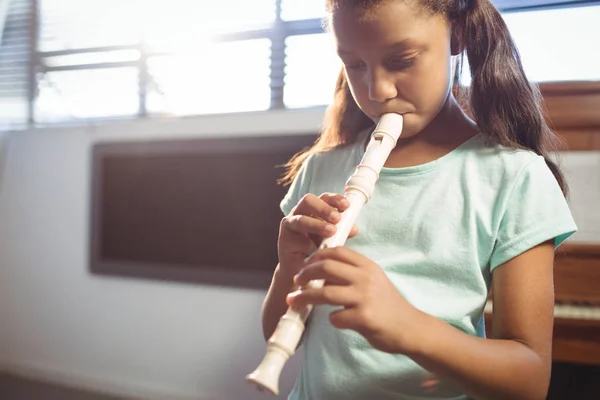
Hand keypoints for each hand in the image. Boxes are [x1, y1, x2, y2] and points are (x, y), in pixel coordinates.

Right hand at [278, 193, 357, 276]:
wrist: (301, 272)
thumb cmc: (317, 251)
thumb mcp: (332, 240)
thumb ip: (342, 232)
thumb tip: (354, 228)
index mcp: (314, 210)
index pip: (324, 198)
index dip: (335, 199)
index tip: (346, 206)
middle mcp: (301, 212)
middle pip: (309, 200)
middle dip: (324, 208)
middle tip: (337, 218)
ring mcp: (291, 223)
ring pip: (301, 218)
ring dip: (317, 224)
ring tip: (331, 231)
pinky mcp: (284, 237)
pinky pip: (295, 238)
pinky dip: (307, 242)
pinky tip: (314, 249)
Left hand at [287, 246, 423, 354]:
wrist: (410, 328)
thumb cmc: (388, 305)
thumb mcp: (374, 280)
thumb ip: (352, 274)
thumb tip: (321, 271)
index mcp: (367, 266)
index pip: (337, 252)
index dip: (316, 256)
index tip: (305, 264)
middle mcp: (366, 278)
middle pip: (326, 268)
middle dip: (305, 274)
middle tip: (296, 281)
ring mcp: (365, 298)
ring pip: (324, 293)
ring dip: (305, 297)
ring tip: (294, 301)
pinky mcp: (364, 318)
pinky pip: (336, 317)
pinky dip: (332, 319)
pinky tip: (336, 321)